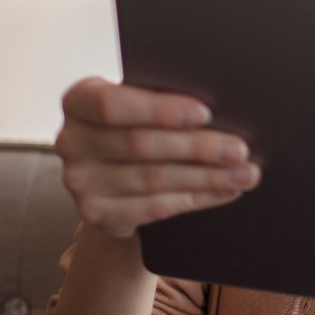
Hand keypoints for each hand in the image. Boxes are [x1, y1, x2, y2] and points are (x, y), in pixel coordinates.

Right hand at [54, 78, 260, 239]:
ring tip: (244, 173)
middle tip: (239, 149)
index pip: (113, 104)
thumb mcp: (139, 104)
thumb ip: (160, 101)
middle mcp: (70, 140)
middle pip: (139, 145)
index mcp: (78, 100)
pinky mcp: (96, 213)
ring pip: (153, 179)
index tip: (205, 113)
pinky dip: (196, 199)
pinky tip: (224, 191)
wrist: (113, 173)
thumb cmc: (136, 124)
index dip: (159, 110)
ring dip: (205, 177)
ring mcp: (79, 181)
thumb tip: (221, 107)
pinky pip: (154, 208)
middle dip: (197, 147)